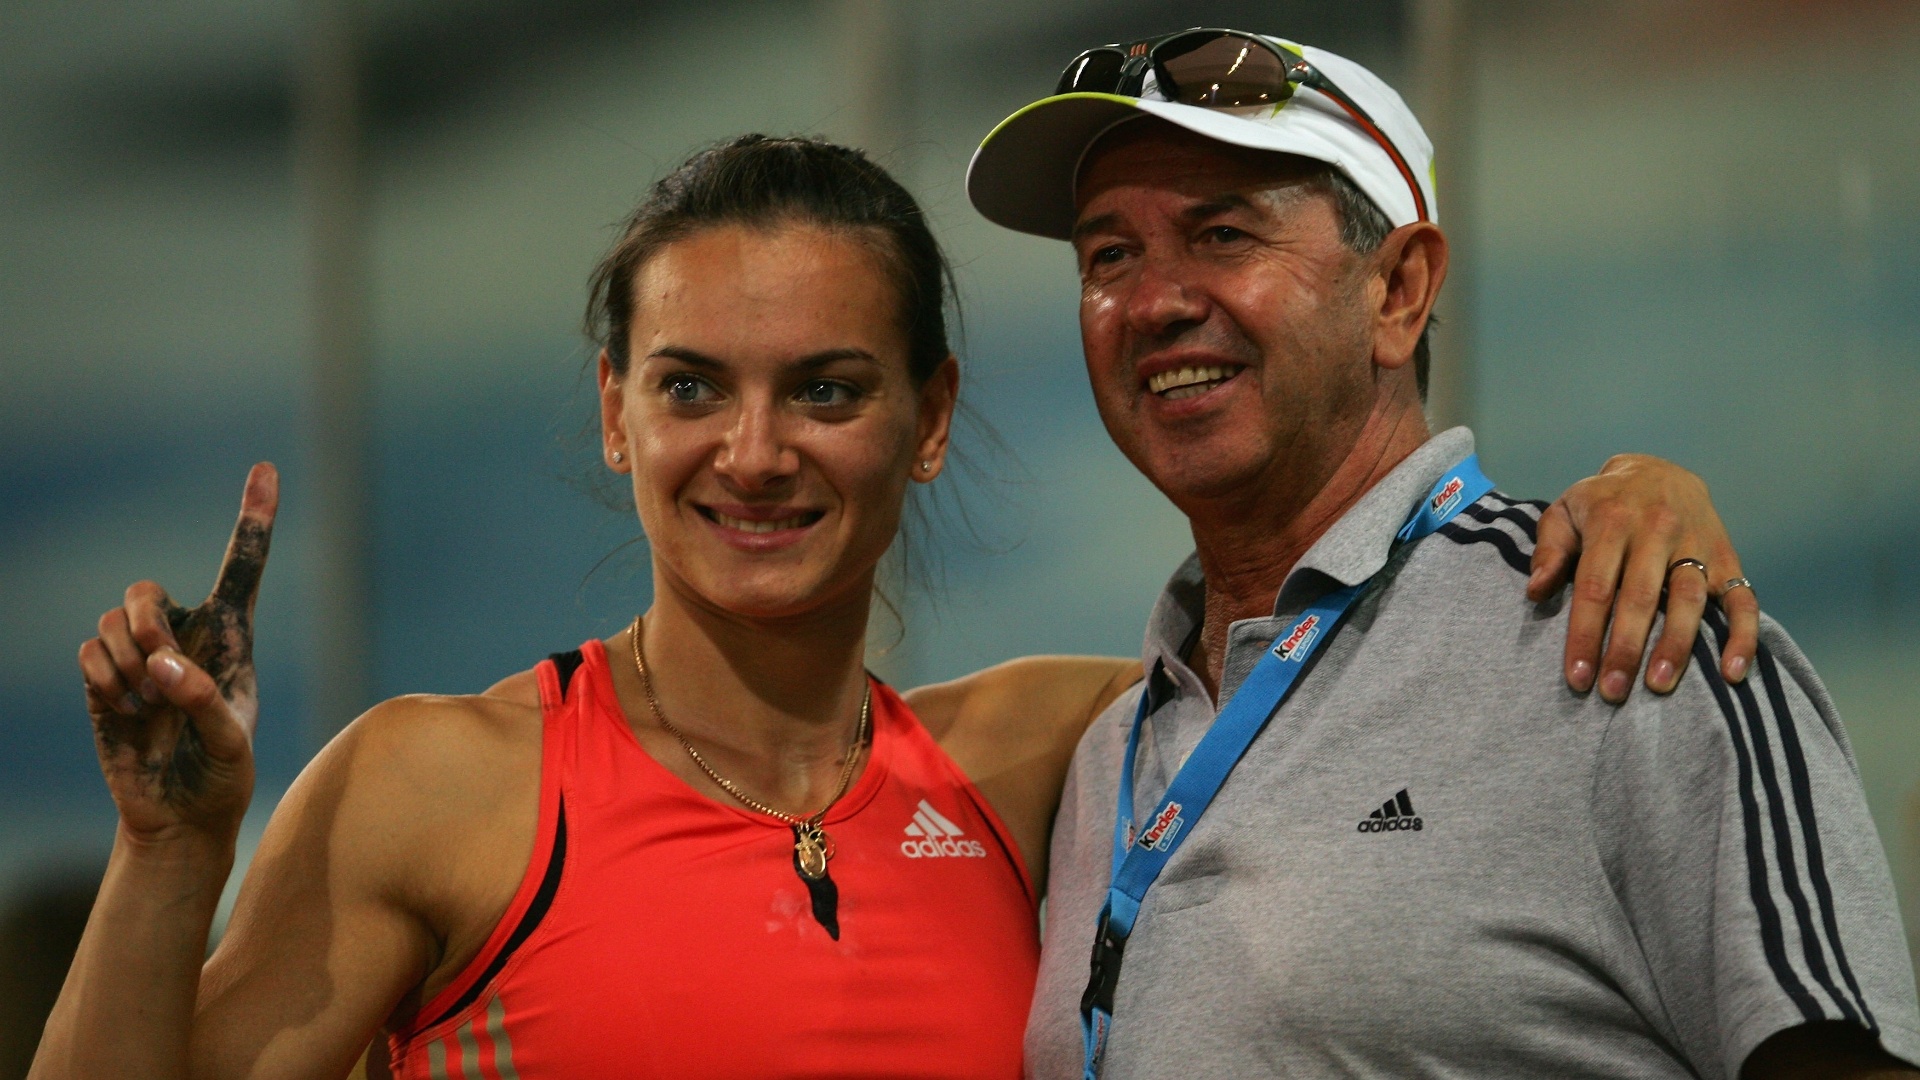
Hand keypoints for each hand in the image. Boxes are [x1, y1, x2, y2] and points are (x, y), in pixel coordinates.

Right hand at [76, 463, 277, 843]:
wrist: (179, 813)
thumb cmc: (222, 773)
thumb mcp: (231, 742)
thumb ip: (204, 699)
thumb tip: (162, 665)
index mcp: (232, 636)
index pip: (243, 565)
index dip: (253, 517)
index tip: (266, 467)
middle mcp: (184, 634)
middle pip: (146, 591)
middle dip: (145, 625)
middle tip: (160, 672)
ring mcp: (140, 655)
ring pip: (113, 623)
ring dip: (127, 665)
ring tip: (150, 707)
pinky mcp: (105, 678)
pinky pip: (90, 654)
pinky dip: (106, 682)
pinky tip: (127, 713)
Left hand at [1527, 454, 1756, 702]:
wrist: (1659, 469)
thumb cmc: (1603, 502)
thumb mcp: (1566, 511)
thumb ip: (1550, 550)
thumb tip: (1536, 592)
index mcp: (1612, 522)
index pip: (1595, 587)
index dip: (1585, 634)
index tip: (1577, 677)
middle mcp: (1656, 531)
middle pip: (1641, 598)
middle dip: (1626, 648)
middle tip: (1612, 691)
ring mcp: (1696, 544)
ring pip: (1689, 600)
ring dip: (1676, 646)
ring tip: (1659, 685)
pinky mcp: (1727, 557)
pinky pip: (1742, 599)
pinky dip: (1742, 636)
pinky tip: (1732, 672)